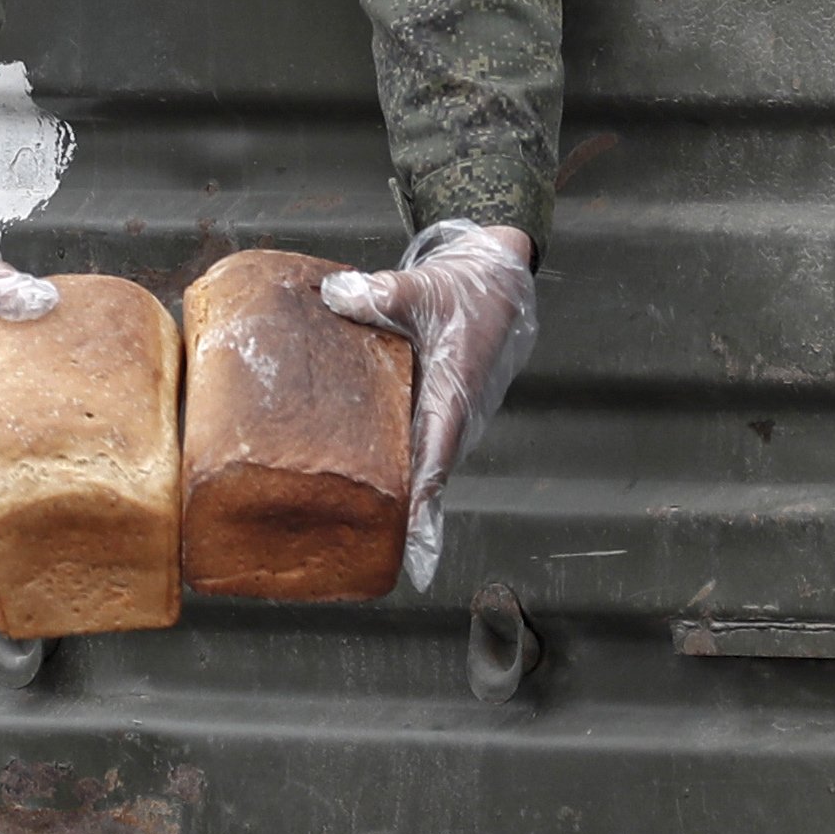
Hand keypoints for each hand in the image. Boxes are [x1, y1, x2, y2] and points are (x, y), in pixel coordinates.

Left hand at [320, 221, 537, 590]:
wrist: (500, 282)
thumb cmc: (471, 291)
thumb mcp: (425, 287)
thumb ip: (380, 294)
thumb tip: (334, 296)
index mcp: (454, 393)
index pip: (435, 458)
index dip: (421, 502)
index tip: (408, 542)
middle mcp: (453, 415)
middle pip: (423, 478)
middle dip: (397, 517)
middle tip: (362, 551)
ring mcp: (445, 417)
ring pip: (418, 465)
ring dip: (394, 498)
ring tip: (356, 532)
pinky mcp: (434, 409)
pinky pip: (412, 447)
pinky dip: (390, 469)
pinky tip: (355, 479)